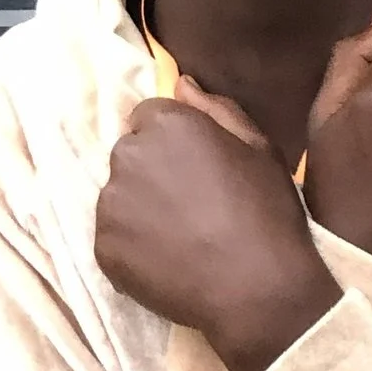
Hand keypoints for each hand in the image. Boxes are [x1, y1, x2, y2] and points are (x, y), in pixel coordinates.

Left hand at [94, 96, 332, 370]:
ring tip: (182, 238)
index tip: (198, 170)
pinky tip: (169, 262)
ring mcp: (111, 204)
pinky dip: (134, 248)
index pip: (149, 117)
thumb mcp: (259, 147)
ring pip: (120, 197)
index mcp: (165, 124)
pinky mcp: (103, 247)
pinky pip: (114, 239)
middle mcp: (128, 155)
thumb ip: (215, 108)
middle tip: (192, 207)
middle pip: (131, 155)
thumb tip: (180, 82)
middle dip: (153, 172)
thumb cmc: (268, 212)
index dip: (174, 143)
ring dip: (141, 209)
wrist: (257, 288)